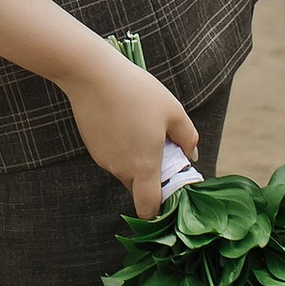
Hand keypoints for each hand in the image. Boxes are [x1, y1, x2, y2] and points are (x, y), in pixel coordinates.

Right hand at [65, 40, 199, 215]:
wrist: (93, 75)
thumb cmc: (137, 92)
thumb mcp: (173, 111)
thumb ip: (188, 137)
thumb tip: (192, 155)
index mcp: (143, 166)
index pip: (147, 208)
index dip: (157, 210)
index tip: (167, 196)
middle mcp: (120, 169)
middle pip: (137, 187)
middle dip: (150, 176)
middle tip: (160, 147)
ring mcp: (103, 159)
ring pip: (124, 170)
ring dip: (135, 159)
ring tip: (140, 126)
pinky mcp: (92, 147)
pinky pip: (112, 156)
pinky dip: (120, 147)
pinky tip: (123, 121)